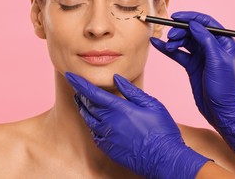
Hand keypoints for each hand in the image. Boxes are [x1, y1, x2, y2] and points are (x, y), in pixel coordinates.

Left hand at [66, 72, 209, 177]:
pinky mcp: (109, 149)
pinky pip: (95, 135)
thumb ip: (131, 91)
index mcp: (119, 109)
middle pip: (88, 106)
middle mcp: (109, 123)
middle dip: (81, 95)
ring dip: (84, 110)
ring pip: (89, 121)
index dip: (79, 83)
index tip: (69, 75)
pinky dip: (92, 126)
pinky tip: (95, 123)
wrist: (165, 159)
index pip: (92, 93)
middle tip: (77, 88)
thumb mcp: (151, 104)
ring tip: (81, 103)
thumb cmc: (162, 130)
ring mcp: (108, 137)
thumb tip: (116, 78)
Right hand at [150, 11, 234, 150]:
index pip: (206, 22)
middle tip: (171, 37)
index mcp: (223, 41)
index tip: (176, 16)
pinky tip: (156, 44)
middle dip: (180, 31)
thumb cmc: (224, 86)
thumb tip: (193, 24)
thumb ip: (206, 40)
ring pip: (184, 41)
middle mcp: (212, 46)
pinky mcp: (191, 65)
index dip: (191, 17)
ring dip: (173, 41)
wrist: (220, 110)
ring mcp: (201, 56)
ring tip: (168, 46)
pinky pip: (178, 53)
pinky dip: (167, 49)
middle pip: (192, 31)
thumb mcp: (217, 60)